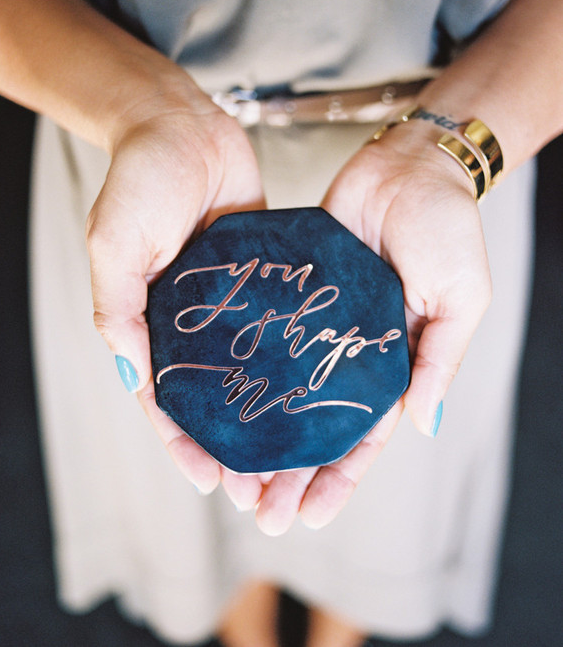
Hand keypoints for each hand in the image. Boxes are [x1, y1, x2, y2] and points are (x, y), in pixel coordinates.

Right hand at [86, 81, 264, 494]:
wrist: (182, 124)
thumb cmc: (140, 181)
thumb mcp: (115, 246)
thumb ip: (119, 312)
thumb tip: (136, 379)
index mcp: (148, 320)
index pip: (164, 398)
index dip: (182, 444)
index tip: (209, 483)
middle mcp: (189, 319)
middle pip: (212, 395)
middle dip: (232, 442)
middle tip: (261, 487)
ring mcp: (227, 300)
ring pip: (248, 369)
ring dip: (266, 410)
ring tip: (294, 454)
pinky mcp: (261, 275)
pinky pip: (275, 324)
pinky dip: (288, 356)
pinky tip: (315, 385)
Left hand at [244, 119, 491, 533]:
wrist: (411, 163)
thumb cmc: (447, 227)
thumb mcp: (460, 296)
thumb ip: (439, 359)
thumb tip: (424, 425)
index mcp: (397, 361)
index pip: (365, 435)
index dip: (339, 478)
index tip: (309, 516)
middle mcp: (352, 351)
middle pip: (316, 424)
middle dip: (291, 472)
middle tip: (257, 512)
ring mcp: (321, 323)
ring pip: (285, 389)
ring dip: (263, 433)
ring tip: (229, 473)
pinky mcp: (296, 291)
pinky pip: (268, 335)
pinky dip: (248, 368)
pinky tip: (220, 398)